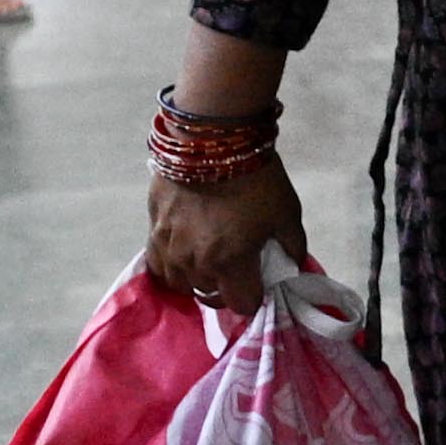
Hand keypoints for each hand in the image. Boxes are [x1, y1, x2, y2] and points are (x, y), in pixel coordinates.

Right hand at [143, 154, 308, 313]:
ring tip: (208, 260)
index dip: (254, 296)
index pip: (242, 305)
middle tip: (236, 267)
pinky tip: (183, 252)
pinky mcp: (152, 228)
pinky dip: (171, 265)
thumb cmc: (256, 178)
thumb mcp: (288, 214)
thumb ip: (292, 247)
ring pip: (181, 283)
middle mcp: (195, 263)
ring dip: (197, 278)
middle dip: (226, 287)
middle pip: (211, 295)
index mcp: (231, 263)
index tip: (259, 281)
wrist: (213, 140)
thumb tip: (293, 266)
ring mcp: (169, 247)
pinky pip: (157, 263)